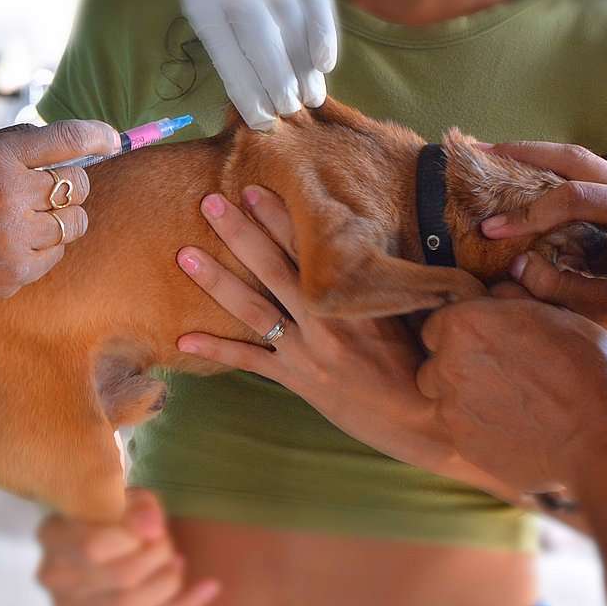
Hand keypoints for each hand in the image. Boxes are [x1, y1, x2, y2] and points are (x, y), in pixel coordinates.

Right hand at [0, 121, 117, 311]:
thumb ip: (11, 143)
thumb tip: (62, 139)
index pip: (67, 139)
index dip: (98, 135)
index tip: (111, 139)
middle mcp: (11, 194)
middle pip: (79, 183)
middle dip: (70, 184)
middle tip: (47, 190)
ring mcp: (16, 236)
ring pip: (76, 221)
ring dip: (62, 218)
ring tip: (30, 218)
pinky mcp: (18, 272)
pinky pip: (58, 253)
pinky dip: (46, 247)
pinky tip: (16, 243)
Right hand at [35, 490, 219, 605]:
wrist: (104, 531)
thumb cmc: (113, 510)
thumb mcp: (126, 495)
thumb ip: (139, 507)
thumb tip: (152, 528)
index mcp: (53, 535)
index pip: (94, 547)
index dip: (134, 537)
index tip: (154, 526)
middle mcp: (54, 578)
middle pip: (119, 578)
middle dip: (157, 557)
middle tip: (166, 541)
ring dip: (168, 582)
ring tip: (176, 561)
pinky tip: (208, 587)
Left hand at [175, 187, 467, 476]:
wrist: (422, 418)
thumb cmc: (423, 362)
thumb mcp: (409, 313)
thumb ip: (383, 284)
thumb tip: (374, 249)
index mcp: (350, 299)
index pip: (308, 248)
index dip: (279, 217)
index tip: (253, 188)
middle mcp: (323, 320)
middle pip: (273, 268)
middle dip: (239, 233)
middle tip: (210, 202)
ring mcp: (306, 351)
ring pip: (252, 309)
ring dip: (216, 280)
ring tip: (185, 254)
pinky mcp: (298, 381)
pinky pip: (250, 362)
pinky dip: (216, 349)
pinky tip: (183, 338)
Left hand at [180, 0, 338, 130]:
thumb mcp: (210, 6)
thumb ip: (229, 47)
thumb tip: (257, 105)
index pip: (227, 58)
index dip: (247, 95)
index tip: (263, 122)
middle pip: (262, 44)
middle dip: (278, 85)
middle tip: (290, 111)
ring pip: (293, 28)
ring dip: (304, 70)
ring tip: (311, 98)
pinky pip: (318, 3)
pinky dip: (324, 37)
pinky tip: (325, 65)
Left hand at [417, 298, 606, 493]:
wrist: (600, 444)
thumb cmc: (590, 372)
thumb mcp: (560, 316)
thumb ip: (515, 300)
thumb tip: (497, 291)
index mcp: (465, 324)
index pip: (440, 323)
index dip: (464, 331)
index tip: (488, 340)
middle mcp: (447, 364)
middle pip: (437, 362)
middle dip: (460, 364)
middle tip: (502, 372)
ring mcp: (451, 408)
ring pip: (445, 397)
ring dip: (465, 396)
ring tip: (507, 401)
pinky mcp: (461, 443)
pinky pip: (460, 428)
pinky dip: (478, 426)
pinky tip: (513, 427)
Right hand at [479, 141, 606, 387]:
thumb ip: (560, 288)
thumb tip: (515, 264)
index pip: (576, 198)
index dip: (529, 213)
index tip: (490, 229)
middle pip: (575, 160)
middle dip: (525, 154)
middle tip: (481, 151)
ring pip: (575, 165)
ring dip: (532, 159)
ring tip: (492, 156)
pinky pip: (577, 183)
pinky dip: (543, 178)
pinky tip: (515, 180)